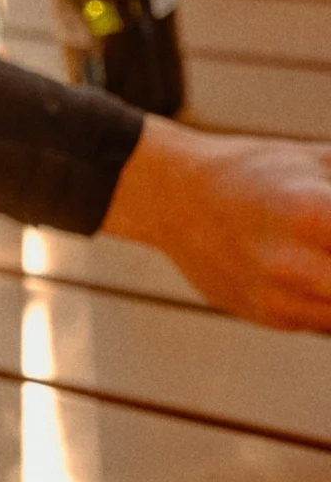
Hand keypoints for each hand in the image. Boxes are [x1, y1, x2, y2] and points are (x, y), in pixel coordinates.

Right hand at [102, 116, 330, 328]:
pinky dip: (325, 299)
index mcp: (312, 213)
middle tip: (327, 240)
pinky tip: (312, 269)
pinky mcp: (265, 315)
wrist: (166, 196)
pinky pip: (321, 321)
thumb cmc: (250, 169)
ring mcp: (274, 296)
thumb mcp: (320, 160)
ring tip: (317, 250)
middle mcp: (290, 263)